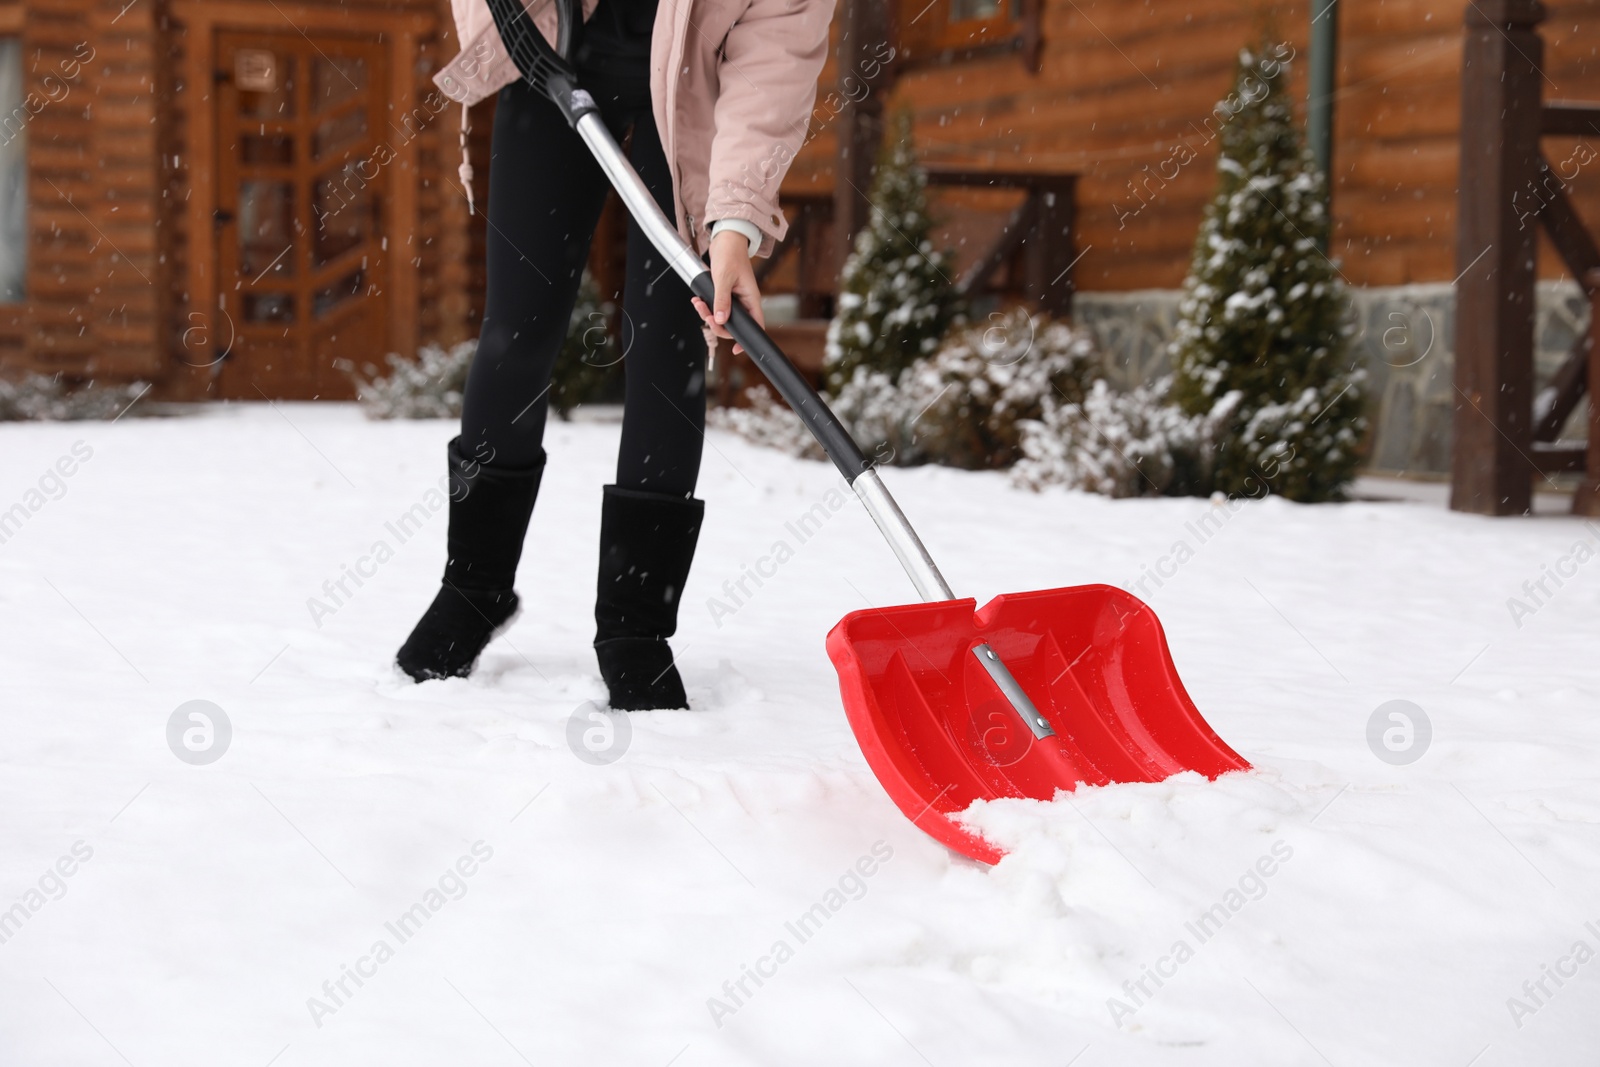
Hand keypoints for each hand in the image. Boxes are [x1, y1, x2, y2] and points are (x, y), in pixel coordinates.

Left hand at [692, 229, 764, 354]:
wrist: (725, 238)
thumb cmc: (730, 254)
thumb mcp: (724, 278)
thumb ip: (722, 300)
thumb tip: (722, 320)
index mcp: (751, 298)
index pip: (756, 325)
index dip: (747, 339)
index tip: (736, 349)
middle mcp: (744, 301)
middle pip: (734, 325)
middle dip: (718, 324)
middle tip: (707, 316)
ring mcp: (734, 299)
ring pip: (722, 317)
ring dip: (708, 314)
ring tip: (698, 304)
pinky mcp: (725, 295)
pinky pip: (716, 308)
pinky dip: (706, 306)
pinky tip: (697, 300)